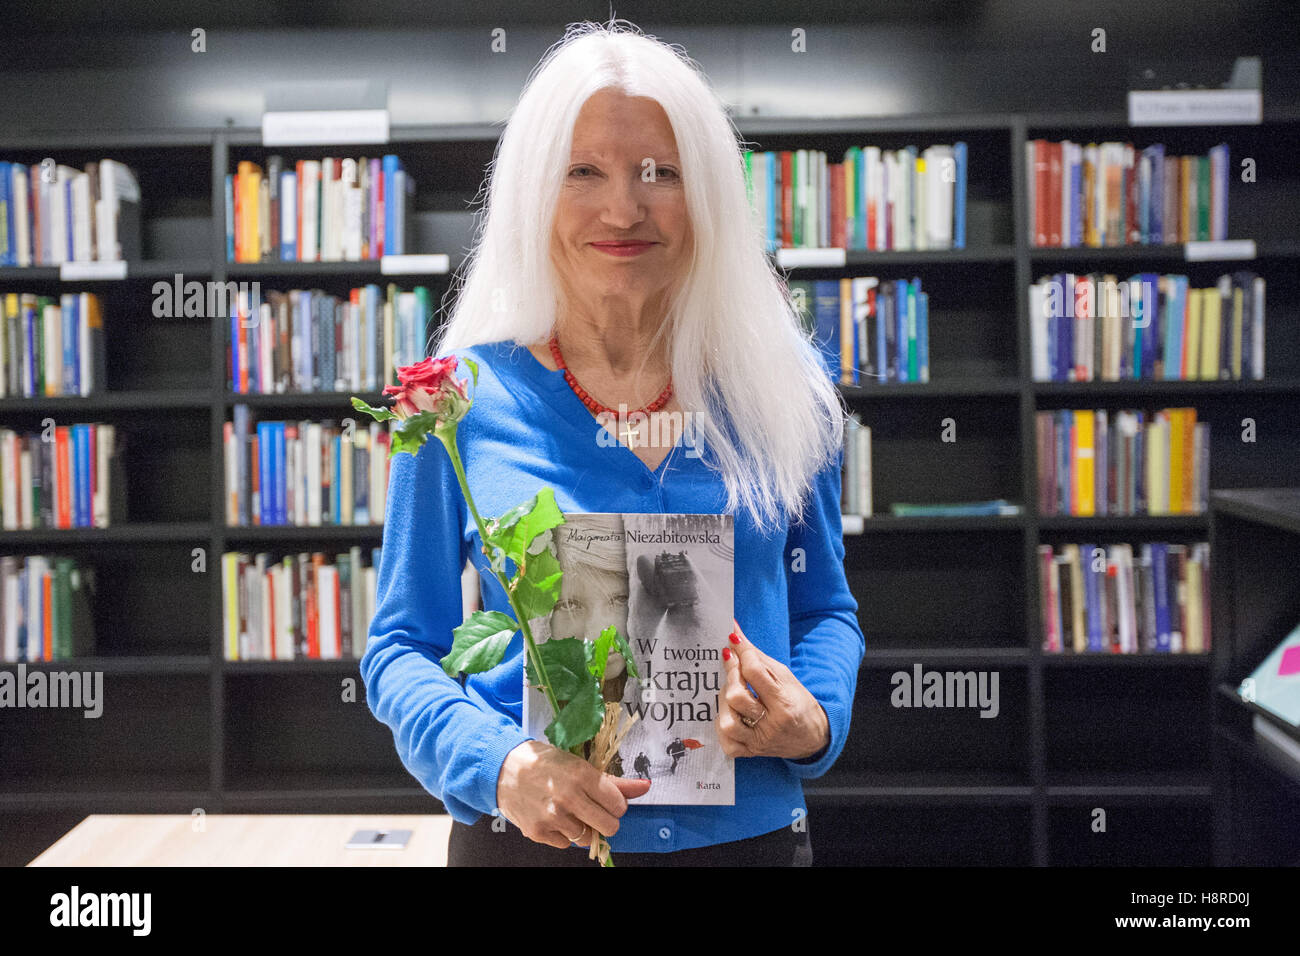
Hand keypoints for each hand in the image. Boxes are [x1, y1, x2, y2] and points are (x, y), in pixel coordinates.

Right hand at [496, 740, 651, 848]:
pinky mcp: (539, 832)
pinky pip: (566, 844)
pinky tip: (554, 817)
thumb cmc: (544, 763)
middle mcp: (568, 797)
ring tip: (569, 811)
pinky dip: (564, 834)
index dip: (615, 804)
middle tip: (592, 809)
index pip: (619, 805)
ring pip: (587, 837)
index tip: (605, 799)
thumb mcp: (579, 764)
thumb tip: (646, 787)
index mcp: (582, 775)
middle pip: (609, 826)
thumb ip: (614, 781)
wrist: (503, 769)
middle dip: (605, 820)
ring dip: (582, 827)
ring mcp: (553, 817)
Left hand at [716, 619, 830, 760]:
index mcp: (785, 703)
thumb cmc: (798, 702)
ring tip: (731, 692)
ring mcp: (760, 742)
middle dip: (731, 675)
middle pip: (737, 697)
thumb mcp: (785, 676)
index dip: (741, 652)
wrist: (812, 737)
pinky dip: (723, 727)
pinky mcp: (751, 753)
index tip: (733, 640)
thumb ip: (757, 657)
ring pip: (728, 722)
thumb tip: (734, 635)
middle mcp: (771, 725)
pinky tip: (730, 714)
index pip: (755, 673)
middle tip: (733, 664)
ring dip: (724, 702)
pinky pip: (727, 743)